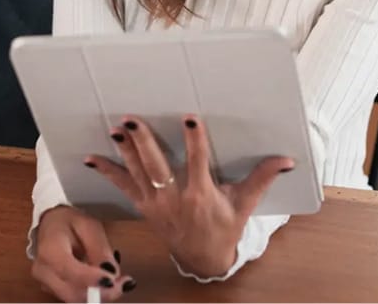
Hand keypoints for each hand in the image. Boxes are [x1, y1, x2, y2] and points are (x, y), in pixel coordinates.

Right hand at [31, 206, 133, 302]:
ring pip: (75, 299)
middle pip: (73, 293)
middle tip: (125, 283)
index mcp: (49, 250)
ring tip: (119, 281)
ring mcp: (45, 283)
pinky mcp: (52, 290)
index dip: (92, 280)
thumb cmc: (69, 221)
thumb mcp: (88, 225)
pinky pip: (75, 297)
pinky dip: (93, 293)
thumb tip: (112, 273)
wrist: (50, 223)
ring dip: (100, 294)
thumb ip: (100, 249)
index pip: (69, 271)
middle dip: (102, 293)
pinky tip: (105, 280)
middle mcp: (43, 271)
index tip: (113, 280)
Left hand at [88, 115, 292, 278]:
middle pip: (156, 166)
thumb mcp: (244, 204)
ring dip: (125, 150)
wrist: (202, 258)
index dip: (193, 139)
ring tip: (115, 128)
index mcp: (200, 194)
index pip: (197, 161)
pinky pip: (122, 186)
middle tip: (133, 121)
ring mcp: (156, 203)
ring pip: (137, 172)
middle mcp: (174, 198)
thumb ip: (262, 178)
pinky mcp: (144, 206)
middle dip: (143, 142)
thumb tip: (286, 159)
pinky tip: (91, 158)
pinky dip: (106, 171)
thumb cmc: (224, 228)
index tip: (189, 118)